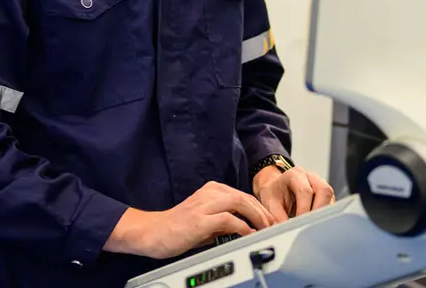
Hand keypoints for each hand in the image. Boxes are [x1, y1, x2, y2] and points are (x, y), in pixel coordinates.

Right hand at [104, 181, 275, 259]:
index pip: (243, 195)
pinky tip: (249, 234)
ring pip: (240, 203)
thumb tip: (245, 227)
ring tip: (265, 229)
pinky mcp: (201, 219)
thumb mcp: (205, 220)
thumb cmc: (177, 228)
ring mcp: (204, 204)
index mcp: (211, 190)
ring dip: (256, 217)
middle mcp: (209, 193)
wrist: (153, 232)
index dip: (259, 208)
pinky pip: (229, 219)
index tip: (269, 221)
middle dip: (262, 212)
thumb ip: (223, 220)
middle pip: (245, 197)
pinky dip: (243, 226)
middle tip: (272, 226)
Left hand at [253, 165, 333, 223]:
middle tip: (310, 226)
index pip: (305, 191)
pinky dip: (327, 215)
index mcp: (294, 175)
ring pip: (330, 197)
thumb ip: (277, 217)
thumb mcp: (270, 203)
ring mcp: (320, 184)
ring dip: (325, 213)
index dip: (304, 209)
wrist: (276, 188)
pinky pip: (332, 204)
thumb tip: (284, 231)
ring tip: (314, 227)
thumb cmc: (274, 194)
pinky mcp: (326, 195)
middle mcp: (310, 177)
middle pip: (324, 190)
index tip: (299, 224)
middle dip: (318, 211)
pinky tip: (318, 225)